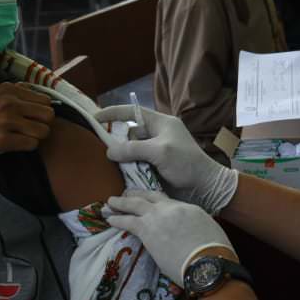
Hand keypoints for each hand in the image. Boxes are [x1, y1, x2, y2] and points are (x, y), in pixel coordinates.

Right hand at [0, 83, 53, 162]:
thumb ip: (18, 95)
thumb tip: (46, 100)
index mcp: (10, 89)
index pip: (46, 100)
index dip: (41, 112)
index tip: (32, 118)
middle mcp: (10, 102)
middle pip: (49, 115)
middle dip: (42, 124)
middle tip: (29, 130)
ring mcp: (6, 121)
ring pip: (44, 131)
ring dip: (35, 137)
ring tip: (21, 137)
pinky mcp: (3, 139)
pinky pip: (32, 144)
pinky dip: (26, 147)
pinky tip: (14, 144)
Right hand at [95, 105, 236, 214]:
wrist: (204, 187)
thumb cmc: (186, 163)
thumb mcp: (159, 151)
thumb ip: (133, 149)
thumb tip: (109, 151)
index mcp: (161, 123)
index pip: (132, 112)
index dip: (113, 113)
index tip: (94, 117)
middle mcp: (156, 134)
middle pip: (129, 133)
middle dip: (117, 140)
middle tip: (104, 151)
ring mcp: (155, 151)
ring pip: (130, 150)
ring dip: (122, 157)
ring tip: (112, 165)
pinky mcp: (154, 166)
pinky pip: (135, 163)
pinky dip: (128, 168)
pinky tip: (121, 174)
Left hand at [107, 191, 233, 282]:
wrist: (207, 262)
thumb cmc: (214, 252)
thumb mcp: (208, 231)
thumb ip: (194, 226)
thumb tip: (189, 232)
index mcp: (187, 207)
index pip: (166, 199)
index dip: (154, 198)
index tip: (147, 198)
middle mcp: (170, 208)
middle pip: (148, 196)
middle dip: (135, 193)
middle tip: (124, 193)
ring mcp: (157, 217)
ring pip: (134, 204)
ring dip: (120, 203)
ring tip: (110, 202)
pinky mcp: (146, 231)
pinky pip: (127, 221)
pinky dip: (117, 219)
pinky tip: (109, 219)